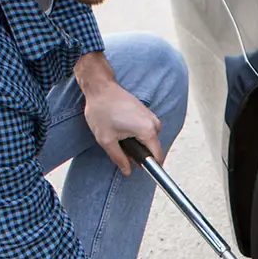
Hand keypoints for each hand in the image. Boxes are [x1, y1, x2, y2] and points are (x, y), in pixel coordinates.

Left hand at [75, 52, 158, 173]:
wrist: (101, 88)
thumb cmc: (102, 110)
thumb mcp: (106, 140)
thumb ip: (119, 159)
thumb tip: (128, 170)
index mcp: (147, 131)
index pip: (157, 156)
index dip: (150, 167)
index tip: (142, 170)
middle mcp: (153, 123)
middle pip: (153, 148)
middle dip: (139, 153)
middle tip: (120, 148)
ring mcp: (151, 116)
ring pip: (148, 139)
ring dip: (136, 143)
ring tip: (118, 135)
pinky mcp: (146, 112)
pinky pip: (146, 130)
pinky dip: (136, 133)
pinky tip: (121, 127)